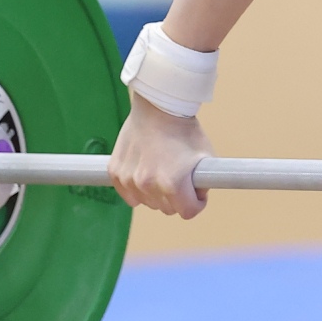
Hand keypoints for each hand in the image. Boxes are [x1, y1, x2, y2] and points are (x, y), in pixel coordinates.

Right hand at [109, 93, 212, 217]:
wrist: (158, 107)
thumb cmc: (184, 130)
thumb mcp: (206, 157)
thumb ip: (204, 184)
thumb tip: (198, 197)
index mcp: (173, 183)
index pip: (188, 212)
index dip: (197, 203)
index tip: (197, 193)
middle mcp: (148, 184)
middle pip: (167, 209)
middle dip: (177, 198)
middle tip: (179, 176)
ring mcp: (129, 179)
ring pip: (148, 203)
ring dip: (156, 193)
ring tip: (162, 169)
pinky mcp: (115, 172)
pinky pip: (129, 195)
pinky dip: (137, 189)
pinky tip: (145, 172)